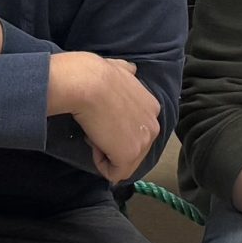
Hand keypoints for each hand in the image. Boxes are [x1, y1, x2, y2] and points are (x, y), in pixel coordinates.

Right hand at [53, 52, 161, 183]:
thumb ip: (128, 73)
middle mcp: (153, 126)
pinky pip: (114, 173)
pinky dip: (101, 164)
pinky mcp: (129, 156)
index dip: (115, 129)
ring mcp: (143, 142)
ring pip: (124, 163)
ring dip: (106, 153)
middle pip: (133, 149)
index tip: (101, 118)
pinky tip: (94, 143)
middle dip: (113, 144)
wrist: (88, 83)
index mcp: (152, 107)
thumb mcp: (120, 68)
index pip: (136, 131)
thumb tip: (130, 70)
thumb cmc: (97, 74)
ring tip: (94, 133)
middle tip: (96, 128)